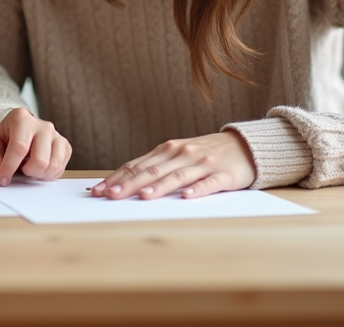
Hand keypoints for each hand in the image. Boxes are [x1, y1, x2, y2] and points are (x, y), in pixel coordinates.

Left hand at [0, 108, 71, 185]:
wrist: (20, 132)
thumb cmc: (6, 139)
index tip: (3, 179)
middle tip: (21, 169)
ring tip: (30, 168)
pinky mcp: (65, 145)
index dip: (10, 167)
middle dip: (28, 172)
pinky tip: (39, 168)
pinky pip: (60, 169)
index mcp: (22, 119)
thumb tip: (3, 175)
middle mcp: (43, 125)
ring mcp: (56, 135)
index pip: (19, 147)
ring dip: (39, 174)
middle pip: (40, 160)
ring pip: (53, 166)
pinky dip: (48, 174)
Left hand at [91, 131, 254, 199]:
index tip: (99, 190)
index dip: (117, 178)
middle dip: (130, 184)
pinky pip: (209, 183)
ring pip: (177, 176)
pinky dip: (197, 190)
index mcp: (168, 150)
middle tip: (111, 196)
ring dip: (159, 187)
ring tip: (144, 197)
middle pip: (152, 170)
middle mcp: (182, 154)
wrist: (244, 146)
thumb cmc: (205, 154)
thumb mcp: (178, 155)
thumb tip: (124, 181)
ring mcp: (202, 163)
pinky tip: (187, 197)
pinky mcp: (223, 175)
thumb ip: (155, 166)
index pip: (137, 164)